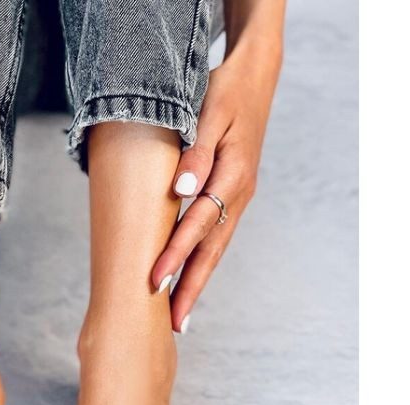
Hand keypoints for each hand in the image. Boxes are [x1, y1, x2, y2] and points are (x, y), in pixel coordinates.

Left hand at [152, 46, 280, 331]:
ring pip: (215, 249)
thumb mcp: (209, 110)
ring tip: (179, 316)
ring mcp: (238, 198)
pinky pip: (216, 237)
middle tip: (174, 324)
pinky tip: (189, 281)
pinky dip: (202, 262)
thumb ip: (196, 151)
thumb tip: (181, 189)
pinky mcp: (232, 196)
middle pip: (211, 250)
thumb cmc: (226, 90)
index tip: (154, 282)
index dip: (175, 255)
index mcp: (232, 174)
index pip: (198, 225)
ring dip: (197, 283)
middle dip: (191, 288)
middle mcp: (239, 193)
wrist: (255, 76)